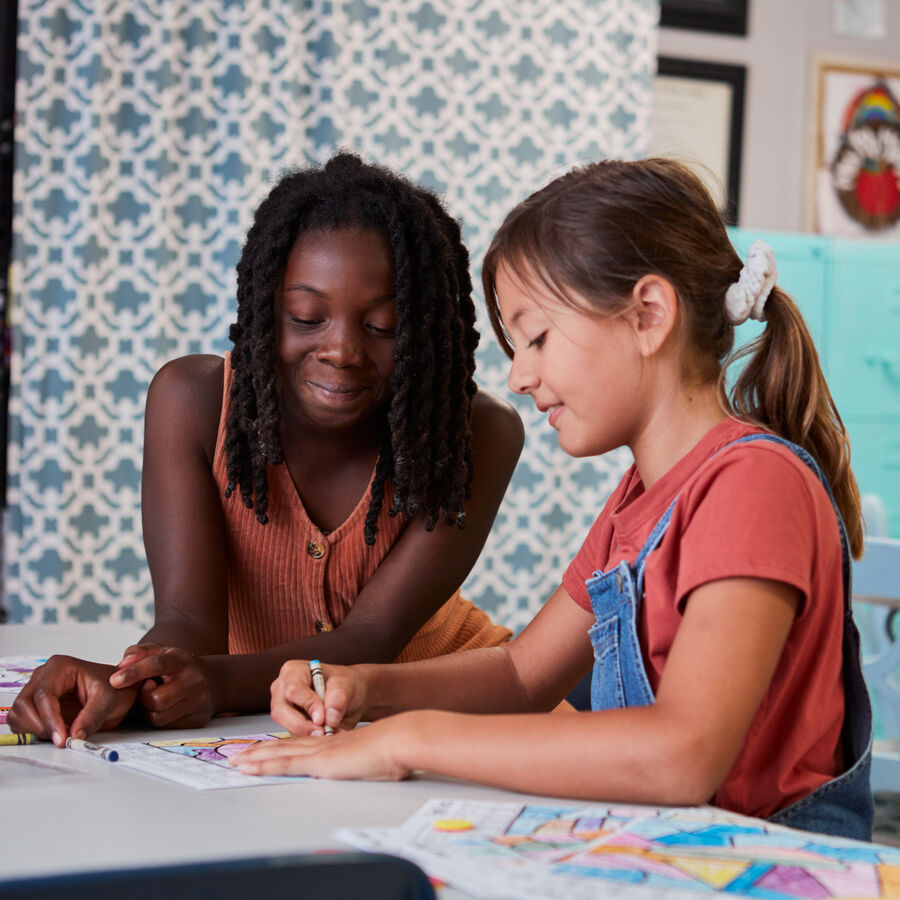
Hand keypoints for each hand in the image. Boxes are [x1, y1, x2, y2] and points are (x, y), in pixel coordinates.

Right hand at [7, 655, 139, 744]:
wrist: (119, 692)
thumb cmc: (114, 688)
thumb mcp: (109, 701)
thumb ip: (91, 718)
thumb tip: (74, 735)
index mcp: (61, 667)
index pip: (45, 695)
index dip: (50, 719)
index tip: (60, 738)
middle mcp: (44, 676)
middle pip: (24, 703)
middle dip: (39, 725)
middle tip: (60, 738)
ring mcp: (37, 690)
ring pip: (18, 713)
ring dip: (34, 730)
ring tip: (60, 734)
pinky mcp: (35, 705)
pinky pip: (21, 721)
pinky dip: (32, 732)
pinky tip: (54, 733)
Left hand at [110, 643, 216, 728]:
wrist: (213, 681)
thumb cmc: (178, 667)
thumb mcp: (162, 652)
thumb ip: (139, 653)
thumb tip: (122, 665)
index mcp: (182, 659)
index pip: (157, 664)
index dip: (134, 672)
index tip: (114, 680)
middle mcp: (194, 680)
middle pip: (156, 699)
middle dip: (143, 698)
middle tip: (146, 690)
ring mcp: (199, 701)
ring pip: (159, 717)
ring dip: (149, 711)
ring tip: (155, 699)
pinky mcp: (198, 719)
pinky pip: (167, 727)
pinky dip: (160, 719)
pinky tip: (165, 708)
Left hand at [231, 715, 413, 780]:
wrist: (398, 740)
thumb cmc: (394, 751)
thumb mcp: (377, 758)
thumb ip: (368, 762)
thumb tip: (374, 768)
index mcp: (334, 744)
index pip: (300, 746)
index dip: (280, 748)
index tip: (264, 752)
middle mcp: (322, 745)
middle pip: (283, 747)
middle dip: (259, 752)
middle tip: (238, 755)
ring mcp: (318, 752)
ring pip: (278, 753)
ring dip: (254, 757)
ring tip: (235, 761)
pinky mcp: (318, 761)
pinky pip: (284, 764)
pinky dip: (264, 765)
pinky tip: (249, 767)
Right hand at [270, 660, 367, 735]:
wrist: (350, 697)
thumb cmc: (345, 685)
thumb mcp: (347, 685)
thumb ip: (338, 697)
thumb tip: (329, 717)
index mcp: (293, 671)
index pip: (293, 689)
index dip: (308, 705)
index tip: (323, 717)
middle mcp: (282, 689)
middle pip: (281, 711)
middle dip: (303, 725)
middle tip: (324, 732)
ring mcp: (283, 708)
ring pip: (286, 726)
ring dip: (309, 734)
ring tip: (331, 732)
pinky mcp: (288, 724)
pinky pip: (294, 736)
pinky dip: (311, 739)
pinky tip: (327, 735)